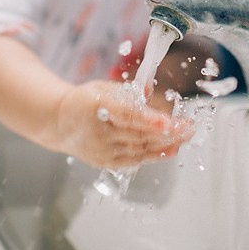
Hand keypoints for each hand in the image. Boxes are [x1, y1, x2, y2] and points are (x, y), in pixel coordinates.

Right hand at [54, 80, 193, 168]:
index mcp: (95, 107)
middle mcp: (98, 132)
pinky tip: (172, 148)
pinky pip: (135, 159)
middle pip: (138, 134)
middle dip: (168, 131)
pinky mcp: (105, 162)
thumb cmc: (83, 101)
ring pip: (140, 148)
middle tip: (189, 126)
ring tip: (186, 135)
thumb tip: (150, 91)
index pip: (126, 115)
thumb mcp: (103, 87)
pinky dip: (155, 155)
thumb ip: (128, 92)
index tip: (168, 121)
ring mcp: (101, 150)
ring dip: (166, 143)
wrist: (59, 123)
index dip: (149, 119)